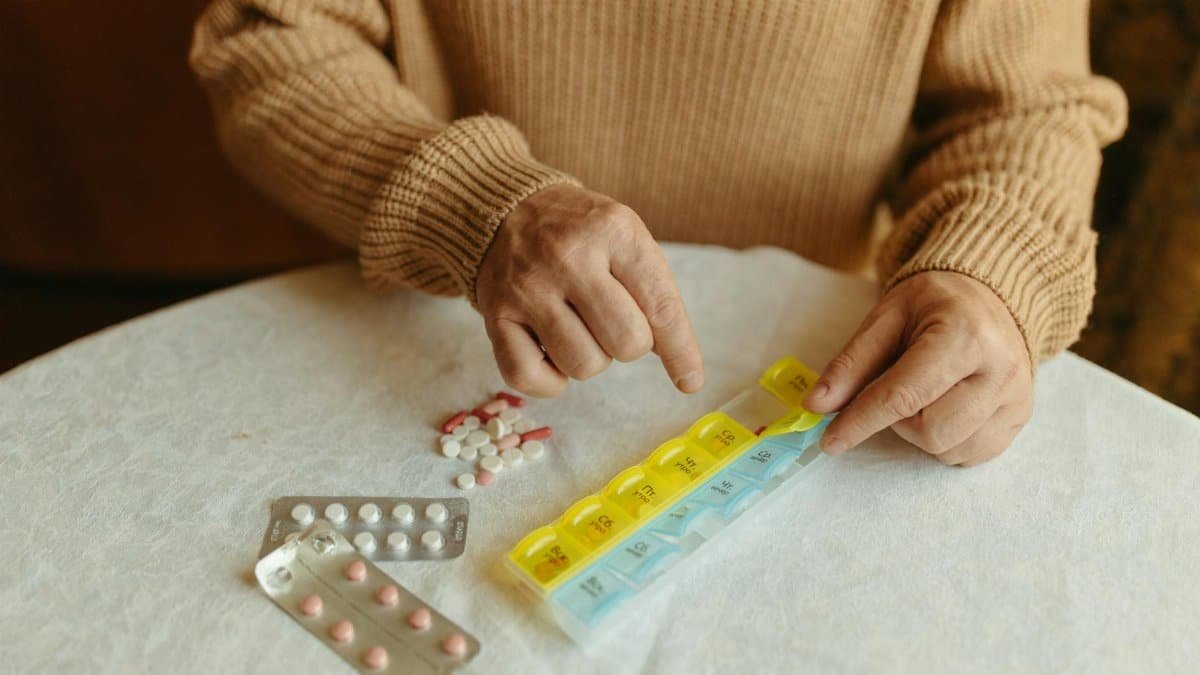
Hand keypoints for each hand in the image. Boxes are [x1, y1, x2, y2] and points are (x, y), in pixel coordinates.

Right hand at [476, 184, 703, 396]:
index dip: (681, 351)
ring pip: (583, 365)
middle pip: (626, 343)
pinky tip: (553, 356)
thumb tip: (678, 360)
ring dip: (589, 359)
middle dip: (627, 345)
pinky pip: (528, 376)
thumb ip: (653, 291)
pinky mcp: (495, 314)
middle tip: (610, 323)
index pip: (661, 307)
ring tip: (578, 328)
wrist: (508, 207)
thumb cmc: (581, 234)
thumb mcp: (625, 238)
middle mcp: (569, 257)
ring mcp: (528, 287)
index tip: (690, 381)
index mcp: (614, 231)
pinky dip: (549, 381)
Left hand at [803, 271, 1032, 466]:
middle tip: (896, 388)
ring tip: (924, 394)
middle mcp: (1001, 370)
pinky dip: (944, 441)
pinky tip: (944, 407)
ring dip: (920, 431)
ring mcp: (1016, 398)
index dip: (860, 421)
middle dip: (897, 421)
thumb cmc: (934, 305)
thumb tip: (816, 406)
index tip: (829, 441)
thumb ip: (851, 363)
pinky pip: (969, 455)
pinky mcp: (1019, 419)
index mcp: (965, 335)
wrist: (989, 297)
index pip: (903, 395)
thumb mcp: (886, 318)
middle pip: (929, 430)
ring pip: (948, 448)